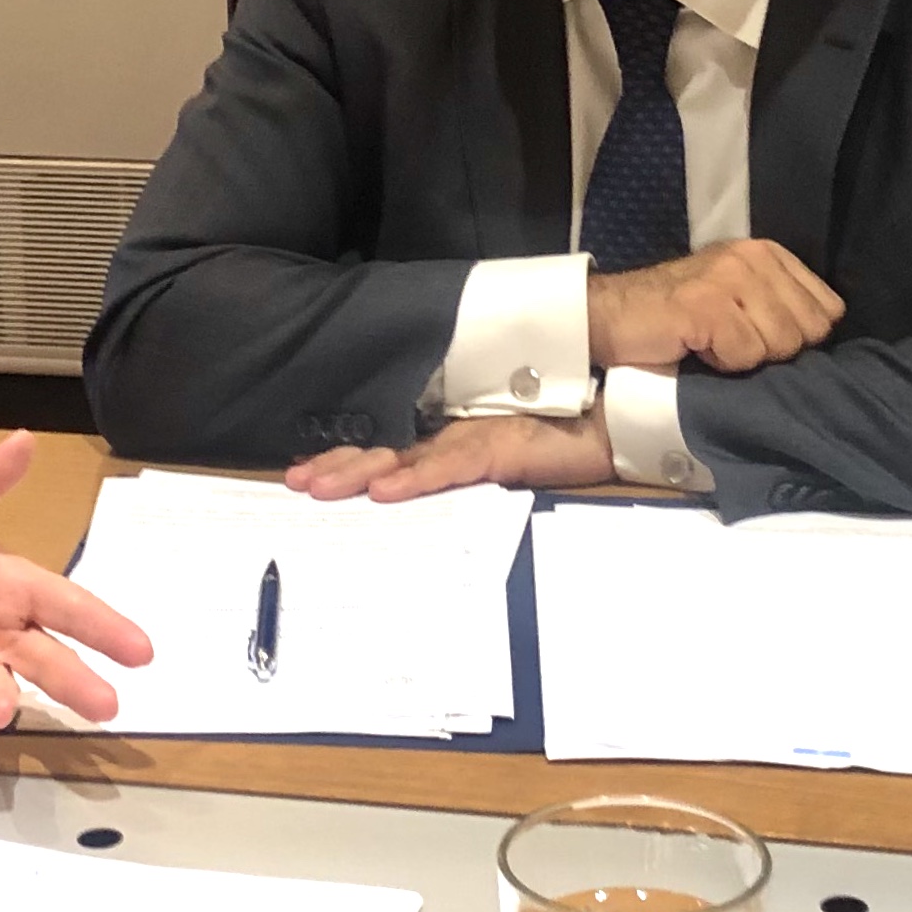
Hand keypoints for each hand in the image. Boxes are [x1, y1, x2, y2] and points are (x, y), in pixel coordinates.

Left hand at [284, 411, 613, 502]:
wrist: (618, 419)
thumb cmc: (564, 439)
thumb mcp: (504, 461)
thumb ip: (465, 468)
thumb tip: (414, 492)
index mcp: (450, 435)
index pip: (388, 449)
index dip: (345, 460)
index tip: (302, 475)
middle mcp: (454, 432)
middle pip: (385, 450)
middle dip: (337, 466)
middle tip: (294, 482)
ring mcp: (475, 435)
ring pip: (404, 455)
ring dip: (358, 470)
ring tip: (315, 484)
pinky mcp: (501, 446)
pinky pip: (451, 465)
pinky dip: (417, 479)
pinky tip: (385, 491)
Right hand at [587, 238, 843, 373]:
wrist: (611, 316)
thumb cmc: (678, 317)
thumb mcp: (740, 297)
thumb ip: (782, 305)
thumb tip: (823, 339)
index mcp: (768, 252)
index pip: (829, 310)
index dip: (798, 335)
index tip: (755, 332)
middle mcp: (753, 257)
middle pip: (809, 331)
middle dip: (774, 349)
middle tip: (730, 340)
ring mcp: (729, 278)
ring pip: (780, 345)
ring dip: (746, 357)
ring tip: (711, 342)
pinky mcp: (706, 305)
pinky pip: (745, 355)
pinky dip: (721, 363)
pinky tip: (696, 348)